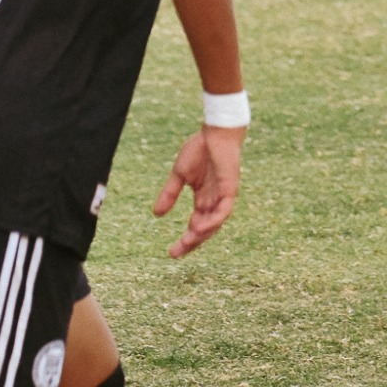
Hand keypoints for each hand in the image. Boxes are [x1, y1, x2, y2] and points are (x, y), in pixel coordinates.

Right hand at [154, 124, 243, 256]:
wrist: (215, 132)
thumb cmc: (200, 149)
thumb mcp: (179, 175)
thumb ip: (170, 194)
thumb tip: (157, 215)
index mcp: (204, 198)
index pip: (196, 224)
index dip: (186, 239)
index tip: (171, 252)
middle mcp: (215, 200)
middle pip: (206, 229)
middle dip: (192, 242)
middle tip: (175, 253)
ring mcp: (224, 195)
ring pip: (215, 223)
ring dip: (202, 235)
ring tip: (187, 243)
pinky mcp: (230, 188)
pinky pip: (224, 209)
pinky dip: (214, 220)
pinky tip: (201, 228)